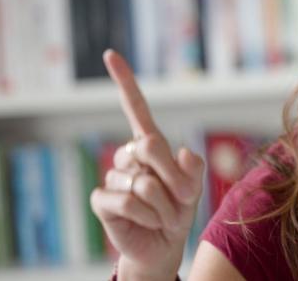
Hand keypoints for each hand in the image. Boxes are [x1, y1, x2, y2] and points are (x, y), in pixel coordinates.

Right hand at [90, 49, 204, 280]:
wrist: (164, 244)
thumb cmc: (179, 209)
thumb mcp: (195, 187)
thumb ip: (193, 168)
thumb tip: (181, 151)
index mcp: (149, 144)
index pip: (135, 108)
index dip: (124, 82)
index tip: (110, 54)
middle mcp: (128, 156)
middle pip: (149, 146)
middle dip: (172, 177)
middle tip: (177, 198)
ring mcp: (113, 176)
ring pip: (142, 182)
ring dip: (162, 204)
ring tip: (161, 214)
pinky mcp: (102, 199)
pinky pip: (127, 201)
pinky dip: (145, 215)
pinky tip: (145, 221)